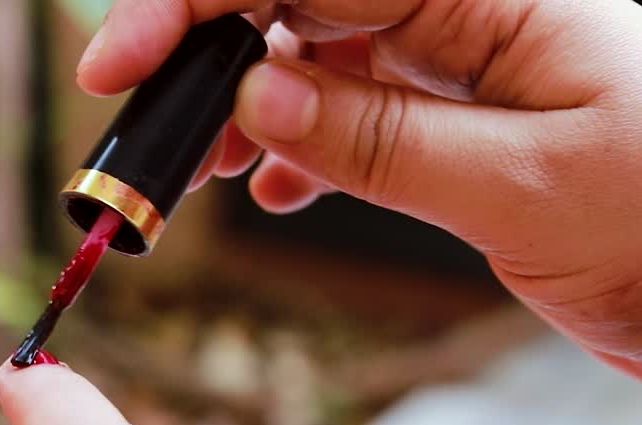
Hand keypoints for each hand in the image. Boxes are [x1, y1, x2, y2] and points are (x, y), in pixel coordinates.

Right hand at [79, 0, 641, 391]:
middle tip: (143, 135)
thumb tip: (250, 93)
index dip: (198, 3)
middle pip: (294, 0)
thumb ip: (380, 138)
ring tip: (200, 177)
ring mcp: (458, 64)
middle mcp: (470, 13)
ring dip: (236, 107)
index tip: (118, 64)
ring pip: (308, 55)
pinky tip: (273, 189)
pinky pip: (344, 110)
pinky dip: (291, 147)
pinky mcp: (453, 120)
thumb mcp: (523, 190)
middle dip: (201, 53)